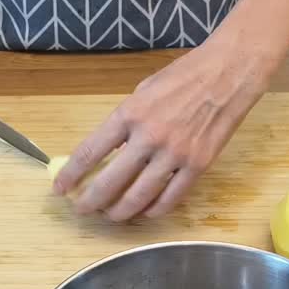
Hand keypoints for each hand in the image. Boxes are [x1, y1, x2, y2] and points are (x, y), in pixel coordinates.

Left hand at [53, 39, 275, 221]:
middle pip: (110, 182)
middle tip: (81, 210)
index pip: (90, 152)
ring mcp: (175, 154)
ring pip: (139, 197)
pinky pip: (172, 198)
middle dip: (90, 201)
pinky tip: (144, 212)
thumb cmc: (184, 76)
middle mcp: (149, 137)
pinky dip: (154, 210)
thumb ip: (126, 122)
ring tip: (110, 216)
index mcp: (130, 114)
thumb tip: (108, 151)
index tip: (60, 188)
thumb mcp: (143, 91)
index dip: (71, 175)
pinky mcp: (199, 165)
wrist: (228, 72)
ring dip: (120, 212)